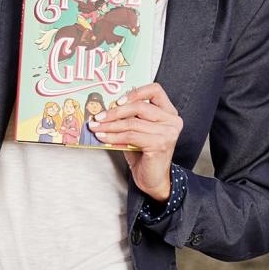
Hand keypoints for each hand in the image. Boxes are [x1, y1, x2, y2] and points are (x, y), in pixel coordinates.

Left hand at [89, 82, 182, 200]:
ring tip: (96, 128)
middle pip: (139, 106)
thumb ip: (129, 116)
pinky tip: (104, 137)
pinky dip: (114, 136)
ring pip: (132, 122)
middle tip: (98, 117)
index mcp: (168, 112)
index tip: (117, 100)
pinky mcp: (159, 144)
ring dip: (110, 125)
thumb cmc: (144, 153)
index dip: (135, 92)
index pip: (155, 90)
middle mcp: (172, 120)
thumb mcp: (137, 130)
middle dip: (114, 112)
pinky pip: (131, 136)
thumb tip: (107, 105)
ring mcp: (167, 133)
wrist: (153, 180)